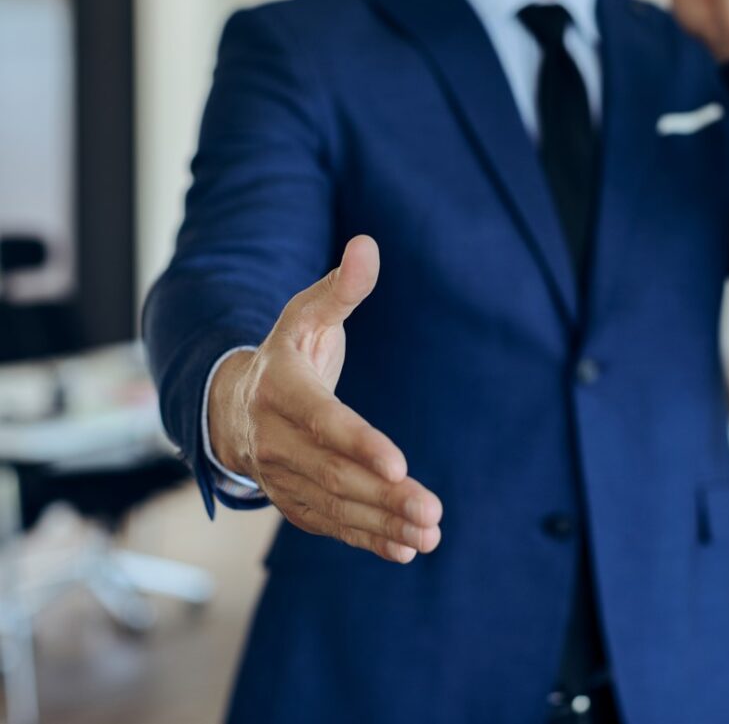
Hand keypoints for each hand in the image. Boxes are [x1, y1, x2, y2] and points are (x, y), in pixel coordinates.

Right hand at [208, 235, 442, 563]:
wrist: (232, 405)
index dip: (360, 443)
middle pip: (333, 473)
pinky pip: (329, 524)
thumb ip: (342, 287)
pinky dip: (367, 539)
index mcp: (280, 389)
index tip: (399, 464)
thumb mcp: (306, 314)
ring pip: (334, 505)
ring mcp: (280, 476)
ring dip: (383, 523)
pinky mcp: (292, 500)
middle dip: (384, 496)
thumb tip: (368, 244)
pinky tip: (407, 548)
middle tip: (433, 511)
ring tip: (430, 533)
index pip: (323, 420)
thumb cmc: (284, 353)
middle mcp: (274, 439)